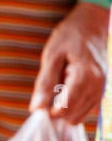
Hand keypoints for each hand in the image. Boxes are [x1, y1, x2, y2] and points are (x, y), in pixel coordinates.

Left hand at [29, 1, 108, 124]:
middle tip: (47, 93)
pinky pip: (86, 108)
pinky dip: (73, 106)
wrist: (92, 24)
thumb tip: (36, 109)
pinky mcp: (102, 90)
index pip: (67, 108)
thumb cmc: (70, 37)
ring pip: (80, 115)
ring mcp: (103, 89)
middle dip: (56, 111)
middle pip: (73, 115)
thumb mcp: (51, 56)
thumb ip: (44, 83)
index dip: (50, 111)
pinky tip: (65, 92)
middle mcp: (98, 85)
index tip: (39, 105)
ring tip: (57, 89)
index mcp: (85, 76)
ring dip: (65, 109)